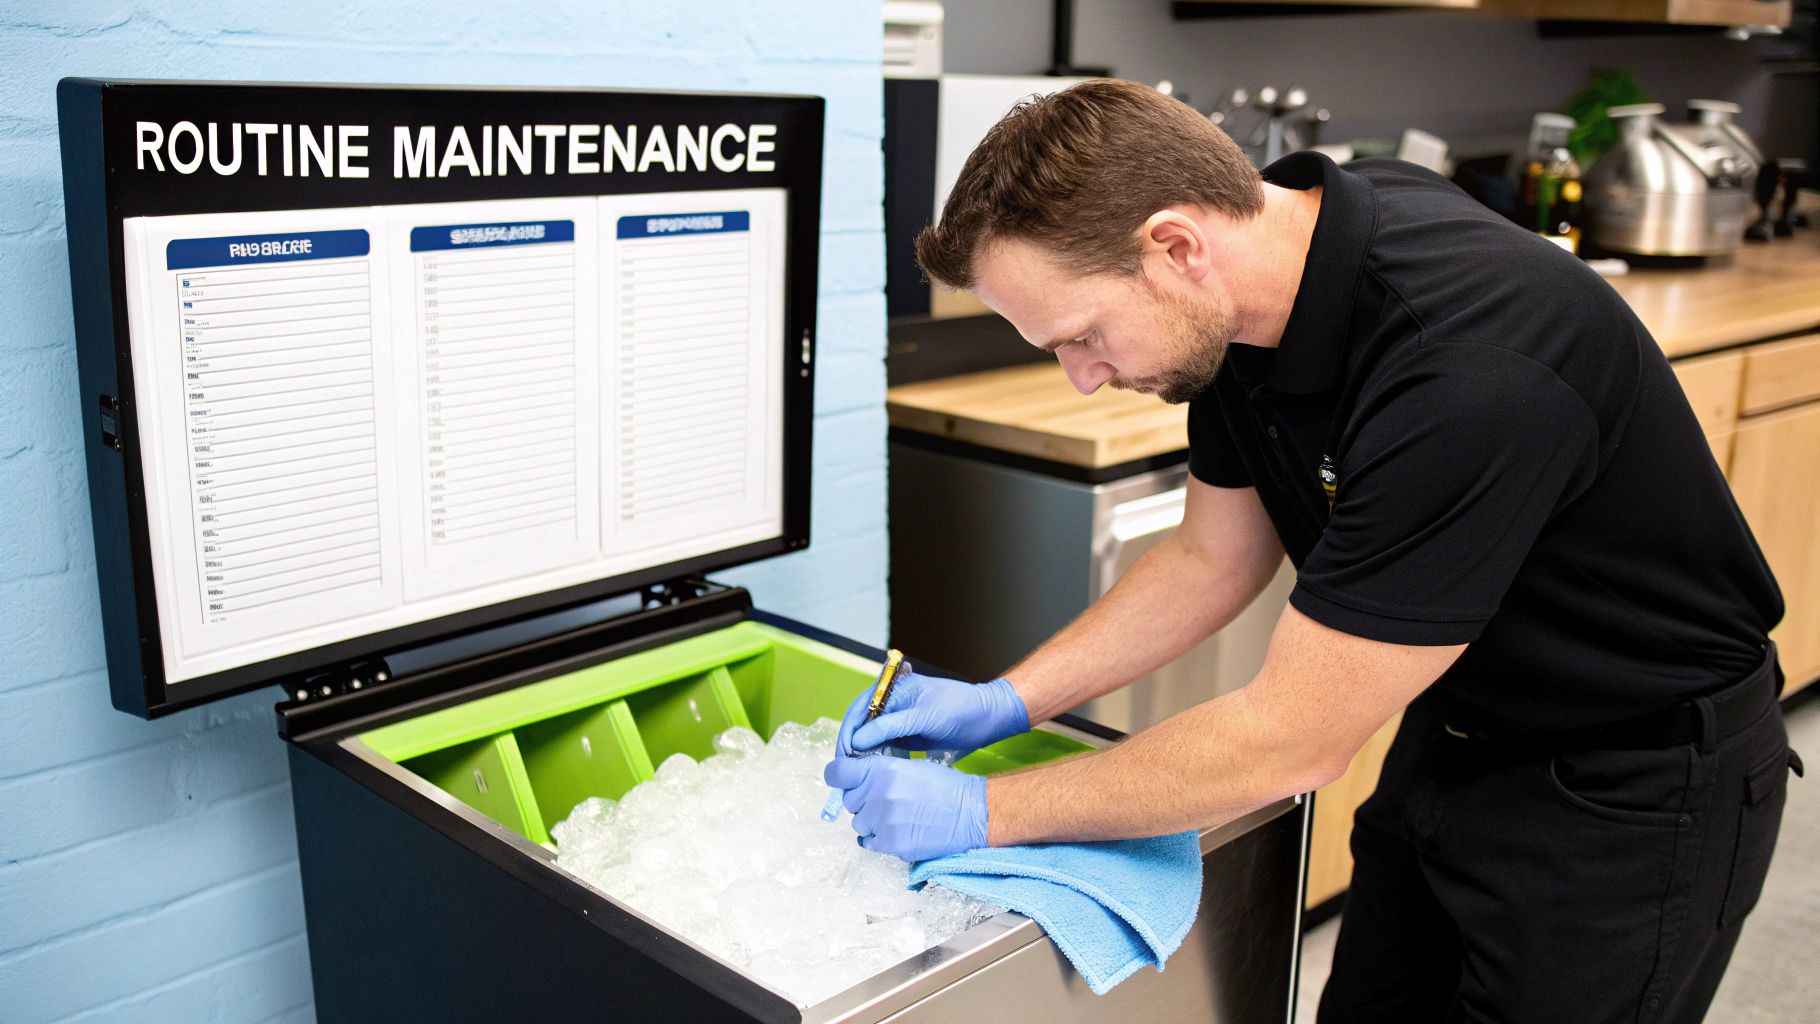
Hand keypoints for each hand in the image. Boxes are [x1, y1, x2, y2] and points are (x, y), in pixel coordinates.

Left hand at [823, 755, 987, 861]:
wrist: (971, 813)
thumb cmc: (944, 786)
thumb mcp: (909, 767)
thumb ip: (878, 771)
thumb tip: (854, 779)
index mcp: (882, 770)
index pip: (837, 773)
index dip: (838, 776)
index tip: (842, 779)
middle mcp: (878, 794)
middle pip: (848, 801)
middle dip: (862, 800)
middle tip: (886, 800)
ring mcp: (882, 821)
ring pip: (858, 823)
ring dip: (871, 821)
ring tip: (897, 816)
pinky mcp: (890, 843)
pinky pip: (868, 842)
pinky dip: (878, 838)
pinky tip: (896, 830)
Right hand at [836, 671, 1028, 757]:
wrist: (987, 717)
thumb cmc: (958, 708)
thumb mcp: (923, 716)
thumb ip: (890, 727)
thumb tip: (857, 741)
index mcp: (892, 690)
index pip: (859, 710)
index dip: (849, 732)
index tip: (845, 755)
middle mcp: (892, 704)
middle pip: (861, 725)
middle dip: (853, 747)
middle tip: (848, 771)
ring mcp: (899, 720)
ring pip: (872, 739)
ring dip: (865, 756)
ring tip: (860, 776)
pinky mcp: (908, 735)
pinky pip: (886, 748)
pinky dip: (880, 760)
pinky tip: (878, 773)